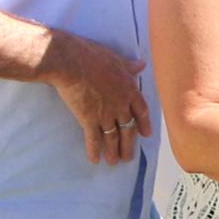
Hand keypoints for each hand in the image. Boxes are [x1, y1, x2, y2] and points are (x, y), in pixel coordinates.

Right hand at [40, 34, 151, 165]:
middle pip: (128, 129)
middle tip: (128, 158)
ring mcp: (106, 114)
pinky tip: (94, 160)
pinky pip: (93, 139)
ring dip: (113, 151)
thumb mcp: (116, 59)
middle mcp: (121, 105)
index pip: (141, 111)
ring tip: (113, 162)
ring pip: (113, 137)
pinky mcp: (89, 119)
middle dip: (128, 145)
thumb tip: (142, 64)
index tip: (146, 134)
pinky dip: (94, 151)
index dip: (144, 124)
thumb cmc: (92, 56)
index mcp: (129, 90)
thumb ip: (129, 66)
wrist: (71, 62)